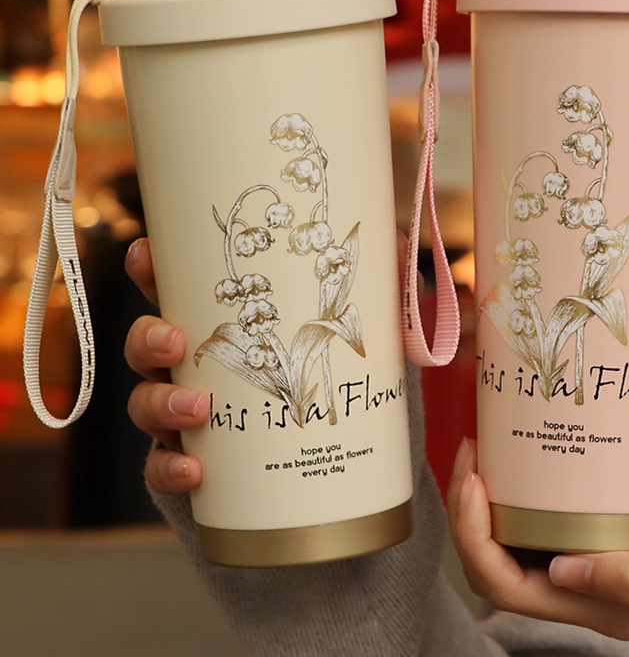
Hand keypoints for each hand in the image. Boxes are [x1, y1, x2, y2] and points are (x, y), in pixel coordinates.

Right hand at [123, 232, 412, 495]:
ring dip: (159, 402)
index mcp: (228, 326)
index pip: (174, 290)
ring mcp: (191, 417)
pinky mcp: (198, 465)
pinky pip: (163, 467)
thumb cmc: (342, 383)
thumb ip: (380, 290)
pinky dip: (169, 468)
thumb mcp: (365, 335)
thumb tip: (395, 245)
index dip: (150, 269)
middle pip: (146, 343)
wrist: (346, 465)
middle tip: (175, 340)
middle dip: (148, 336)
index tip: (147, 254)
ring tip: (198, 409)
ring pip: (145, 402)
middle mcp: (197, 367)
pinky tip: (195, 471)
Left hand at [447, 438, 628, 640]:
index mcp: (582, 604)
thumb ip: (627, 577)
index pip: (502, 585)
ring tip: (478, 450)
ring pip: (497, 539)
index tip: (476, 482)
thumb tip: (560, 569)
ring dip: (476, 498)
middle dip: (464, 509)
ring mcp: (562, 560)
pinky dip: (501, 492)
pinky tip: (507, 459)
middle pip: (487, 561)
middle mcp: (563, 587)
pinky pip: (518, 520)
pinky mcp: (569, 534)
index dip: (474, 536)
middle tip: (470, 455)